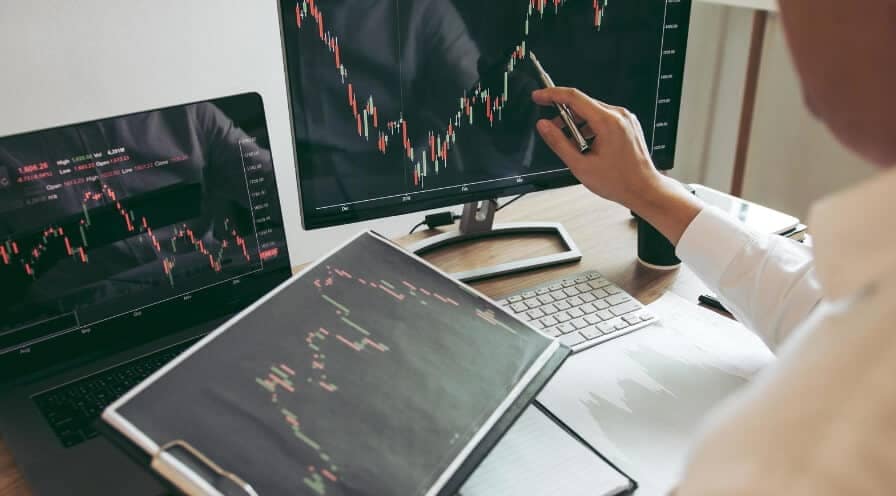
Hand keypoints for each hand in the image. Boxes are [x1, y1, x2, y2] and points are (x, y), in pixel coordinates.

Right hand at [532, 87, 702, 243]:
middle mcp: (619, 115)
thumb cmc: (619, 181)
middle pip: (583, 104)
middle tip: (552, 130)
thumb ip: (558, 143)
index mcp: (607, 122)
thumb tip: (544, 126)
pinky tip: (586, 145)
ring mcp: (625, 119)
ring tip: (573, 146)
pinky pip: (603, 118)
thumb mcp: (580, 165)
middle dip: (563, 115)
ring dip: (577, 124)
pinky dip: (589, 127)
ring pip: (592, 111)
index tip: (539, 96)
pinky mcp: (627, 124)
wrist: (644, 190)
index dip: (552, 95)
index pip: (573, 97)